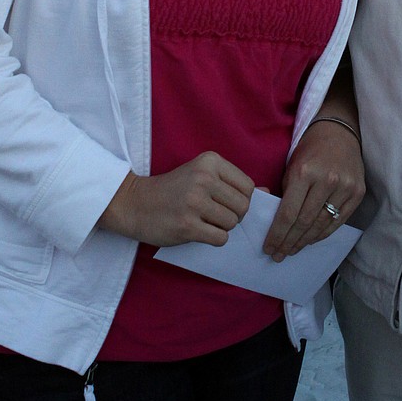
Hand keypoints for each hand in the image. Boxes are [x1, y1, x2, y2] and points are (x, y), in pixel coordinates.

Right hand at [99, 152, 253, 246]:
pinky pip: (220, 238)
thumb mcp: (202, 176)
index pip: (248, 186)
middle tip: (213, 215)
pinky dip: (214, 239)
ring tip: (203, 221)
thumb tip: (267, 193)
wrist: (134, 203)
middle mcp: (203, 178)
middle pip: (243, 207)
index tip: (223, 202)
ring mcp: (194, 202)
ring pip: (233, 223)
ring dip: (222, 228)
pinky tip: (199, 231)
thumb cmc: (173, 190)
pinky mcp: (187, 226)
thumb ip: (234, 183)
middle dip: (233, 216)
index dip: (241, 200)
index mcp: (210, 162)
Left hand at [263, 119, 364, 259]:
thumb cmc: (310, 150)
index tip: (268, 248)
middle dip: (288, 242)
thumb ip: (286, 194)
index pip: (288, 213)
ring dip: (304, 242)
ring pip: (322, 225)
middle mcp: (326, 181)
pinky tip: (310, 240)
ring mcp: (345, 188)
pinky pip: (338, 221)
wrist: (339, 133)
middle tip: (278, 255)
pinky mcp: (358, 193)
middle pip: (304, 223)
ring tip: (292, 250)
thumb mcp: (291, 166)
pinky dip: (323, 234)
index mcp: (305, 173)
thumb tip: (278, 223)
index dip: (277, 235)